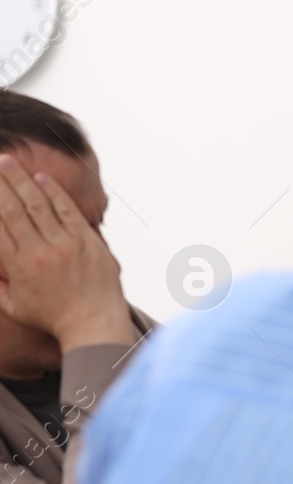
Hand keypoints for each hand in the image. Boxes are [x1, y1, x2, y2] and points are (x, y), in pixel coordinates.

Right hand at [0, 155, 134, 353]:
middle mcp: (38, 251)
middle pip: (13, 209)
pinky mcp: (87, 240)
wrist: (92, 321)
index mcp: (17, 266)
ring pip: (39, 205)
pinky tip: (41, 178)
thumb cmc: (52, 317)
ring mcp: (64, 244)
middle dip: (1, 183)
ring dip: (22, 180)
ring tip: (9, 162)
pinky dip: (54, 192)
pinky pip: (67, 211)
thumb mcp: (14, 306)